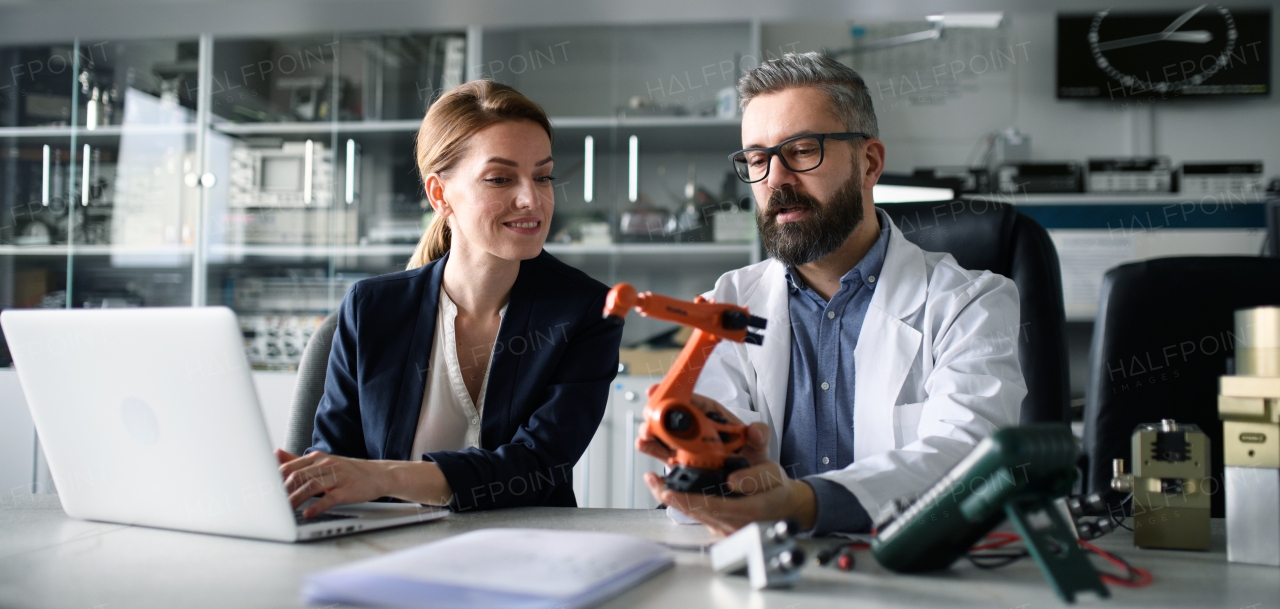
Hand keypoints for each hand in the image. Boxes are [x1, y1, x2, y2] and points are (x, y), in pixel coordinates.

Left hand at [275, 449, 390, 517]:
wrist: (378, 474)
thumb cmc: (347, 471)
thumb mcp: (323, 462)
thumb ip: (297, 461)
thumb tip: (275, 454)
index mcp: (317, 458)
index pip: (291, 466)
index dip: (274, 478)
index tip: (262, 489)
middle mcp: (326, 465)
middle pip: (299, 476)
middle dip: (282, 490)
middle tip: (268, 502)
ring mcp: (338, 477)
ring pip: (311, 486)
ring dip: (296, 499)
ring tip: (284, 510)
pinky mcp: (347, 490)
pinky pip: (330, 498)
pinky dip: (318, 506)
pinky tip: (309, 513)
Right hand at [634, 388, 770, 465]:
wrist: (748, 484)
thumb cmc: (750, 456)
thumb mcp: (759, 443)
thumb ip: (760, 434)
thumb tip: (754, 430)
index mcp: (711, 415)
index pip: (691, 399)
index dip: (674, 392)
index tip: (660, 389)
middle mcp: (695, 427)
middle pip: (671, 414)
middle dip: (657, 413)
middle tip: (650, 416)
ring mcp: (685, 444)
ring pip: (662, 433)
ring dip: (650, 432)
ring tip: (644, 436)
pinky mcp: (679, 460)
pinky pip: (662, 452)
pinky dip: (651, 449)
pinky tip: (645, 447)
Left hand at [643, 460, 816, 535]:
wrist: (786, 508)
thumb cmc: (779, 491)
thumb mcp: (774, 476)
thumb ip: (756, 477)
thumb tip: (732, 481)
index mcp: (747, 511)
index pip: (712, 507)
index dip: (688, 499)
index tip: (669, 491)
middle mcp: (732, 524)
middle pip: (696, 512)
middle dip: (672, 497)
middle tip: (653, 483)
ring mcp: (724, 528)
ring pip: (694, 515)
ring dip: (673, 499)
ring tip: (654, 482)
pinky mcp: (719, 526)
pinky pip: (698, 516)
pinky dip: (682, 503)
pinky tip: (670, 491)